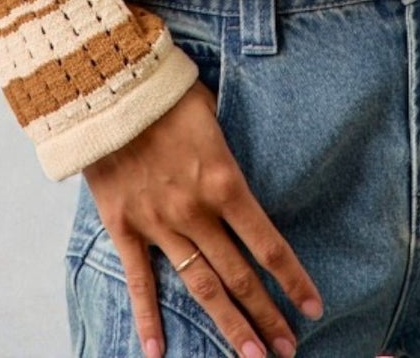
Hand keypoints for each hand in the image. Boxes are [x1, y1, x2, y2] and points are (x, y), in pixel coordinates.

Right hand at [81, 79, 324, 357]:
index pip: (268, 244)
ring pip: (201, 286)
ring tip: (251, 357)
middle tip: (288, 350)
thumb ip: (227, 151)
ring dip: (228, 325)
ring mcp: (159, 224)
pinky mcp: (124, 226)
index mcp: (224, 182)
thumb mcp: (212, 112)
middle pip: (239, 276)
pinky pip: (140, 280)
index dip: (292, 279)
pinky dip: (148, 318)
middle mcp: (196, 211)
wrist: (107, 89)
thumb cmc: (164, 92)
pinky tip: (157, 351)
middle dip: (267, 316)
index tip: (312, 308)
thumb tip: (238, 168)